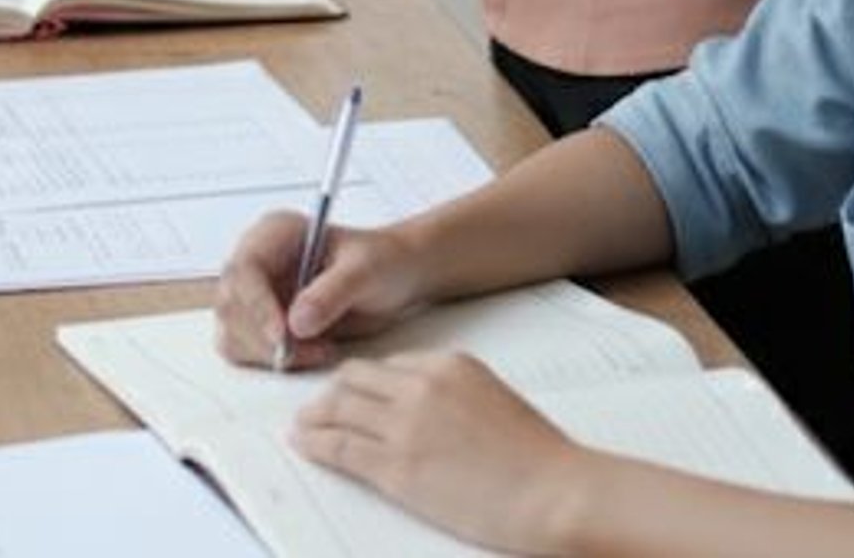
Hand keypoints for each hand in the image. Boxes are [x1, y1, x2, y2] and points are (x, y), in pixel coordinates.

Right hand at [216, 210, 428, 371]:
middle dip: (263, 337)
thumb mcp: (365, 269)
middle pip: (231, 305)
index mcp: (276, 233)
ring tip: (319, 349)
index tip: (282, 336)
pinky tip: (311, 353)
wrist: (397, 277)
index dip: (256, 305)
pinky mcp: (263, 323)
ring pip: (233, 332)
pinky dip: (272, 361)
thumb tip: (295, 322)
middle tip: (306, 351)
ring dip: (269, 353)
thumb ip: (332, 292)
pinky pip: (246, 350)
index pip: (244, 269)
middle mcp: (259, 261)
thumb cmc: (382, 260)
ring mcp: (257, 293)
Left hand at [292, 352, 587, 553]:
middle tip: (317, 406)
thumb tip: (428, 411)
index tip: (350, 391)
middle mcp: (421, 386)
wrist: (550, 488)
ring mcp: (406, 424)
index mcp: (448, 364)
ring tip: (302, 424)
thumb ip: (454, 395)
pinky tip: (305, 443)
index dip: (363, 381)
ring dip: (315, 415)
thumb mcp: (492, 399)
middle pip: (356, 379)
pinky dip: (316, 442)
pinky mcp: (396, 467)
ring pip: (340, 407)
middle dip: (332, 392)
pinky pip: (342, 446)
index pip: (388, 365)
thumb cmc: (535, 455)